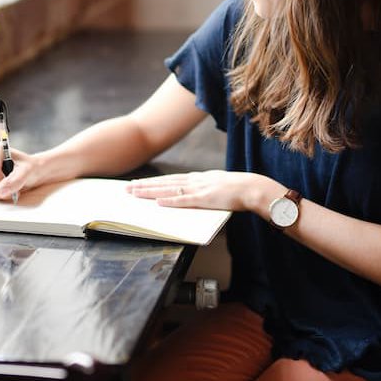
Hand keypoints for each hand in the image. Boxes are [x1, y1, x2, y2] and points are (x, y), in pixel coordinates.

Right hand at [0, 142, 36, 200]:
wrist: (30, 172)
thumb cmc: (29, 167)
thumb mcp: (28, 170)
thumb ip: (16, 179)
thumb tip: (1, 191)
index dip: (2, 179)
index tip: (14, 180)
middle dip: (2, 186)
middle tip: (15, 184)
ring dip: (1, 191)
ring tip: (12, 185)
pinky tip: (7, 188)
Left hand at [127, 170, 272, 212]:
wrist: (253, 188)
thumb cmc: (238, 190)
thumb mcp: (217, 187)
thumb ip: (204, 190)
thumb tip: (193, 196)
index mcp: (198, 178)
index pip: (170, 179)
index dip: (153, 182)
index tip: (138, 183)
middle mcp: (195, 180)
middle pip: (164, 182)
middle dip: (144, 185)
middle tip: (127, 188)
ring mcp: (199, 189)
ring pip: (169, 189)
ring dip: (151, 191)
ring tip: (135, 193)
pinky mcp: (205, 198)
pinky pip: (184, 200)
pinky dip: (170, 201)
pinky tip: (158, 202)